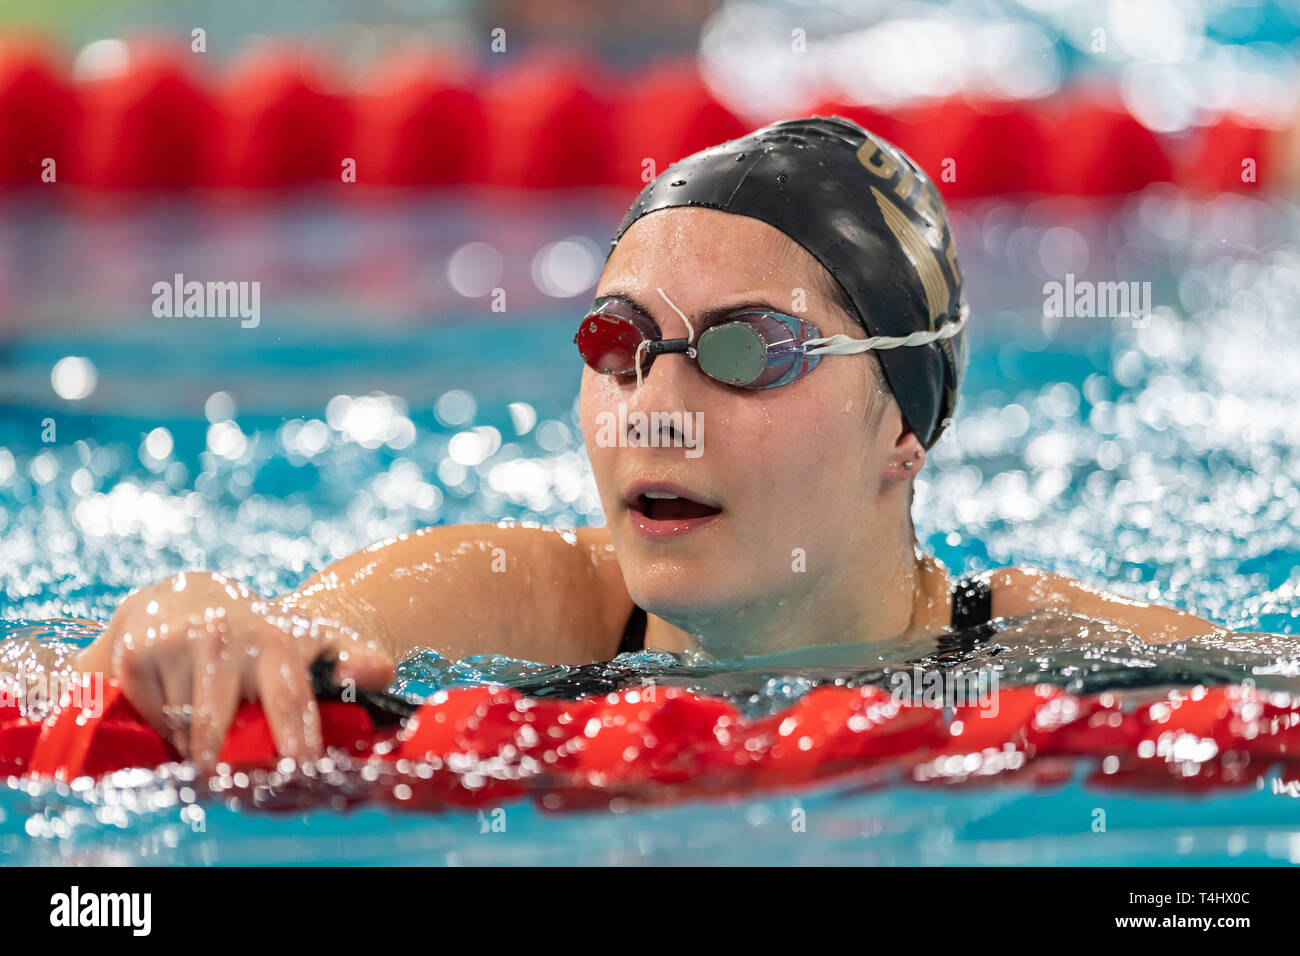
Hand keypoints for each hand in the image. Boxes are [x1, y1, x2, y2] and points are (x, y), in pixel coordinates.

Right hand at [74, 572, 394, 768]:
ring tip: (216, 720)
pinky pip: (153, 720)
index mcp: (276, 640)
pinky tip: (181, 698)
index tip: (299, 773)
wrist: (189, 598)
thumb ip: (358, 659)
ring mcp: (178, 642)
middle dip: (229, 760)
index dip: (294, 742)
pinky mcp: (137, 653)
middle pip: (221, 728)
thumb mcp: (318, 640)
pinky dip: (167, 727)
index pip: (289, 701)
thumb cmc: (263, 634)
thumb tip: (374, 674)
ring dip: (199, 745)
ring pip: (185, 732)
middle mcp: (225, 636)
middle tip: (238, 778)